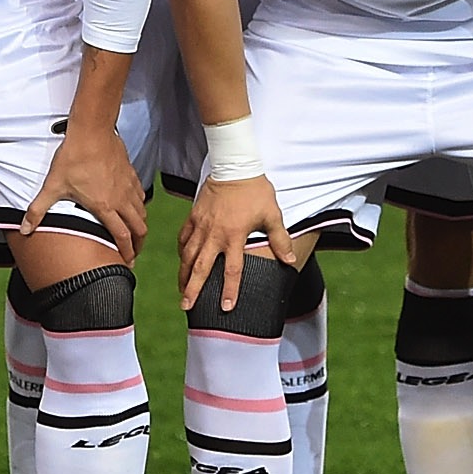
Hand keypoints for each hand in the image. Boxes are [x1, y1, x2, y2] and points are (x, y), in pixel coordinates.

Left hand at [22, 116, 144, 260]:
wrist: (92, 131)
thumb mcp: (53, 185)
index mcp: (104, 207)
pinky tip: (134, 206)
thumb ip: (38, 210)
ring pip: (143, 213)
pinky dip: (140, 206)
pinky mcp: (131, 174)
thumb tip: (24, 228)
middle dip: (139, 244)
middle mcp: (121, 199)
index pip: (122, 237)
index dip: (127, 253)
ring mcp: (128, 186)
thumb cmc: (73, 158)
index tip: (127, 263)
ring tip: (135, 234)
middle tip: (134, 253)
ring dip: (140, 226)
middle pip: (139, 228)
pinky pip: (141, 196)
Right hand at [178, 175, 292, 311]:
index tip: (225, 307)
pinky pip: (183, 238)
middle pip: (200, 267)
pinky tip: (182, 262)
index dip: (229, 290)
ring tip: (182, 290)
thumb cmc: (255, 191)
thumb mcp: (272, 215)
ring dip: (183, 274)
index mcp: (234, 236)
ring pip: (187, 255)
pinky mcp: (194, 216)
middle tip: (186, 307)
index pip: (231, 270)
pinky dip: (182, 252)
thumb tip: (291, 261)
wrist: (234, 165)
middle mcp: (214, 234)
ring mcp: (201, 225)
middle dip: (193, 289)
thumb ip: (280, 240)